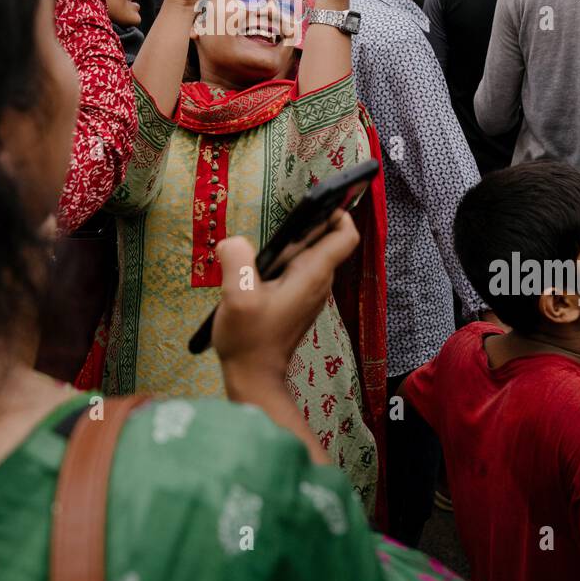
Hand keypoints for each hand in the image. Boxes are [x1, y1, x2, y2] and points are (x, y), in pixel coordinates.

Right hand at [213, 211, 358, 387]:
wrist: (255, 378)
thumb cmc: (249, 340)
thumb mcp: (237, 297)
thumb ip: (237, 261)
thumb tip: (234, 242)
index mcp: (312, 275)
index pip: (345, 237)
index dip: (339, 213)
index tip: (319, 202)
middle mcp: (318, 282)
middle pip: (328, 241)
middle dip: (310, 223)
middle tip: (284, 216)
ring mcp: (309, 294)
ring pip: (313, 255)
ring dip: (296, 243)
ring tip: (269, 241)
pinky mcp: (298, 302)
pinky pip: (301, 270)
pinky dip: (288, 261)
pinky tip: (262, 267)